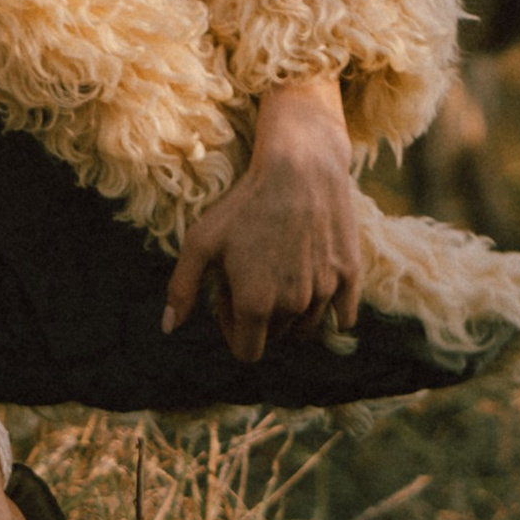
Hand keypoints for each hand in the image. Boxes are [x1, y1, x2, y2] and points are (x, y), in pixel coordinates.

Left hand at [163, 73, 360, 361]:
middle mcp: (292, 305)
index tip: (232, 300)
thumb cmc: (244, 205)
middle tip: (255, 274)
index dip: (234, 329)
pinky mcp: (350, 276)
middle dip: (263, 316)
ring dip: (294, 312)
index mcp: (254, 305)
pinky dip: (333, 311)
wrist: (300, 167)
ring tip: (281, 271)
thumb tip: (168, 328)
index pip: (247, 351)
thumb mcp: (200, 242)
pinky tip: (317, 286)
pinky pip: (345, 317)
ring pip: (308, 327)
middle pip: (277, 335)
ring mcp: (324, 292)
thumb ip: (182, 289)